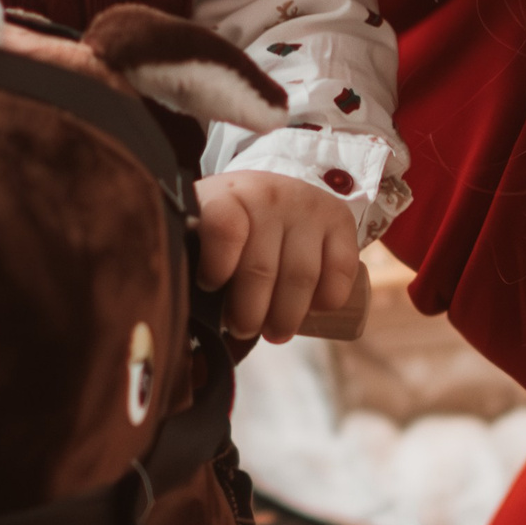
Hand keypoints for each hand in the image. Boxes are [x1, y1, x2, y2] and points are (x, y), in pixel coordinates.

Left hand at [196, 169, 359, 341]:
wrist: (274, 192)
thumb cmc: (233, 223)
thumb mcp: (205, 227)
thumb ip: (192, 260)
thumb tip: (184, 320)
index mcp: (227, 195)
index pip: (222, 227)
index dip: (216, 265)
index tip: (209, 287)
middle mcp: (269, 195)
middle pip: (261, 267)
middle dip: (250, 312)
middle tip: (242, 329)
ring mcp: (307, 206)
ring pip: (301, 275)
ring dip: (287, 316)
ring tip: (275, 332)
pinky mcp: (339, 219)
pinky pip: (340, 269)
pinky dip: (329, 298)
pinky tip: (315, 309)